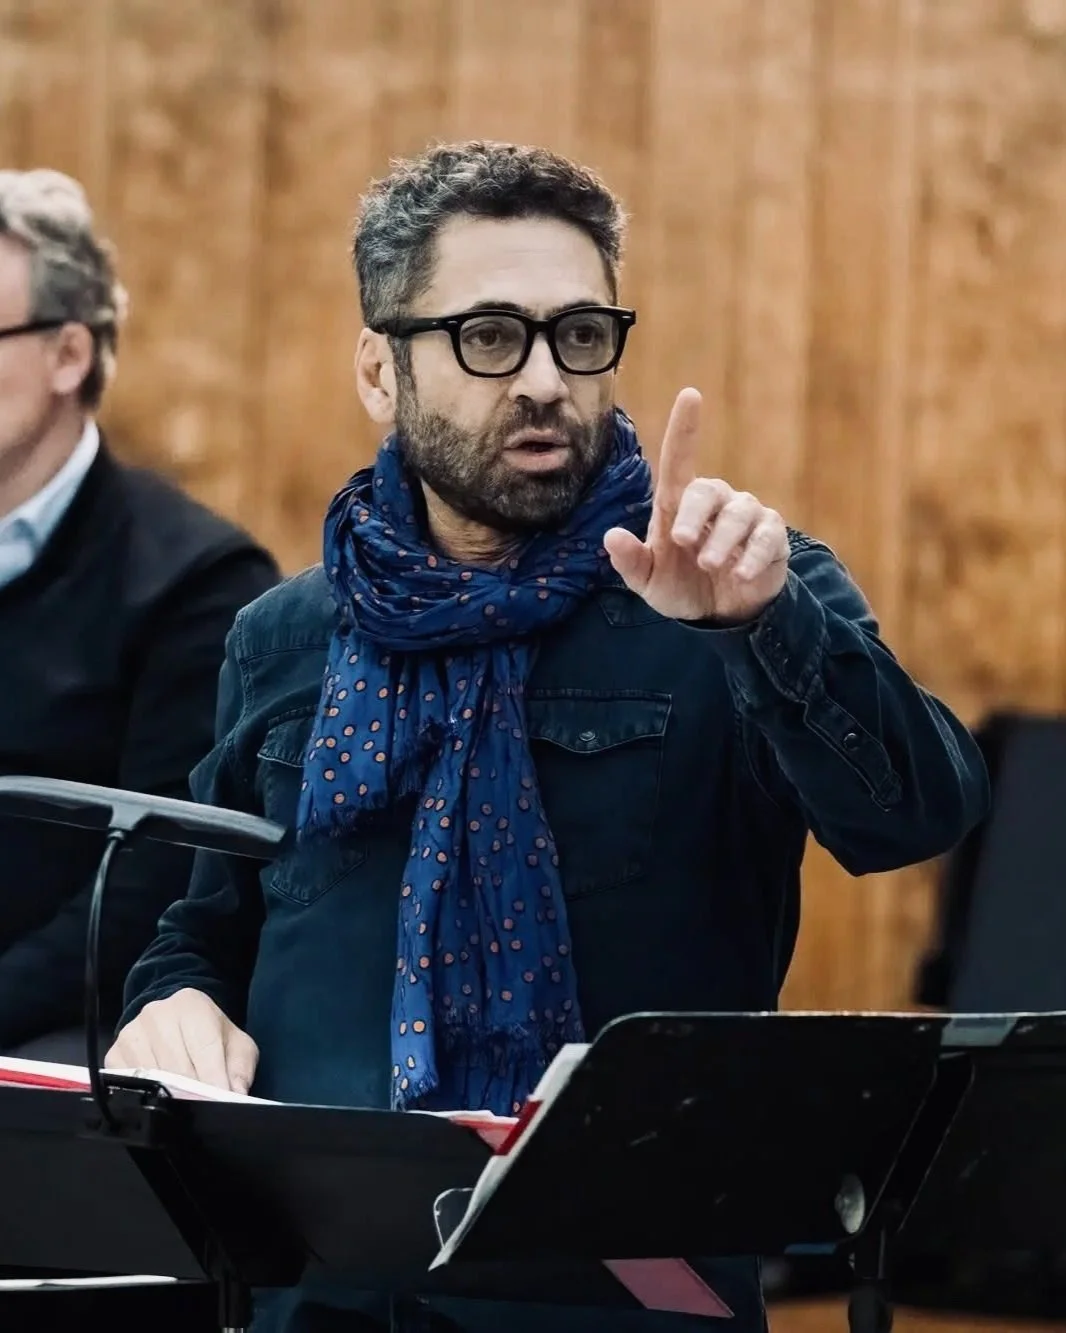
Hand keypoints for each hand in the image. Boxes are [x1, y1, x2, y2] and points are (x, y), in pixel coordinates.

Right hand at [105, 987, 258, 1094]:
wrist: (176, 1020)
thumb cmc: (208, 1034)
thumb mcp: (235, 1044)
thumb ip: (240, 1067)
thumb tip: (236, 1094)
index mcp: (191, 1004)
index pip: (203, 1047)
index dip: (214, 1077)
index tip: (221, 1098)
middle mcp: (157, 1014)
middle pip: (177, 1064)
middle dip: (194, 1092)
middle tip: (206, 1109)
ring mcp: (132, 1033)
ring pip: (153, 1077)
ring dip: (171, 1096)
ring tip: (186, 1108)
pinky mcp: (115, 1053)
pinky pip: (128, 1083)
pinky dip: (146, 1096)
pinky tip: (161, 1100)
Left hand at [604, 388, 788, 622]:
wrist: (719, 613)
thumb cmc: (680, 586)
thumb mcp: (648, 582)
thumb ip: (630, 562)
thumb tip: (610, 537)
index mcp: (679, 506)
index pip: (679, 460)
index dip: (684, 428)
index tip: (690, 395)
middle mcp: (715, 503)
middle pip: (707, 490)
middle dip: (694, 515)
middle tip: (682, 543)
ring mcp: (746, 517)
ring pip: (740, 511)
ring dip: (723, 539)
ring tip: (710, 565)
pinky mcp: (772, 538)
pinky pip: (768, 535)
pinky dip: (754, 554)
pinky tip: (740, 575)